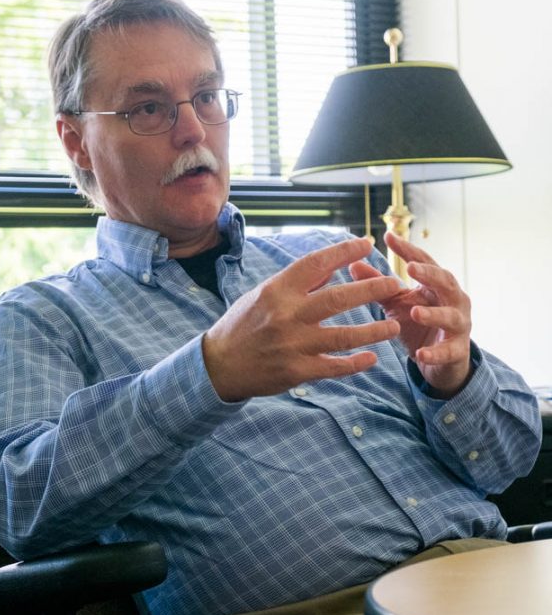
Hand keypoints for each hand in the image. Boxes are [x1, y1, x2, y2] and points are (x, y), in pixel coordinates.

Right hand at [203, 237, 401, 400]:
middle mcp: (287, 315)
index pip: (316, 264)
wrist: (219, 365)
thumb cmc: (244, 325)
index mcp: (278, 291)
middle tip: (395, 284)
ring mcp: (293, 345)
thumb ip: (298, 284)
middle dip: (372, 289)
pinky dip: (355, 363)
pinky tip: (372, 358)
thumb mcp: (264, 295)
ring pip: (344, 336)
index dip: (344, 251)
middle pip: (339, 298)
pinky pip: (334, 366)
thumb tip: (333, 268)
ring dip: (374, 331)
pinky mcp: (297, 371)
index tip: (368, 244)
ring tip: (394, 326)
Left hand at [349, 232, 472, 398]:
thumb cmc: (418, 323)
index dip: (407, 249)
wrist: (440, 359)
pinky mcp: (458, 350)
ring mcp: (459, 324)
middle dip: (429, 274)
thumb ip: (378, 286)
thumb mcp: (397, 302)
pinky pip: (449, 351)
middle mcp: (454, 299)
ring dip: (433, 314)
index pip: (424, 261)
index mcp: (437, 284)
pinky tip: (421, 354)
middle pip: (446, 281)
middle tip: (410, 268)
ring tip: (414, 312)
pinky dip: (435, 353)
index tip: (388, 237)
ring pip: (450, 316)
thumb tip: (352, 264)